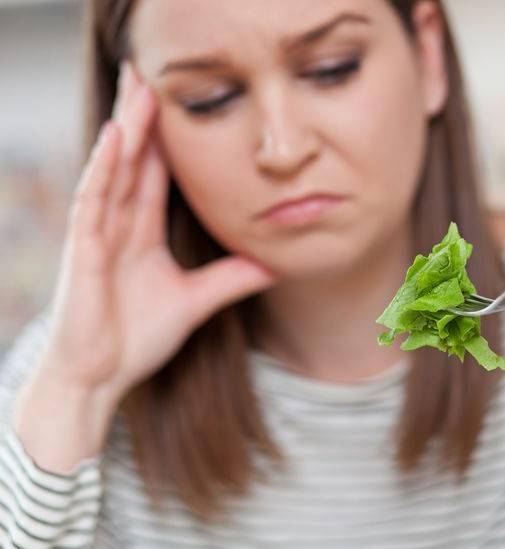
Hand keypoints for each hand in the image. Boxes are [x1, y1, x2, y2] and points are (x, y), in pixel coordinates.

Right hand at [37, 60, 278, 404]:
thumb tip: (275, 264)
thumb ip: (232, 278)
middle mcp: (119, 224)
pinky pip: (94, 200)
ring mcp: (98, 234)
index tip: (182, 101)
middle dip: (142, 116)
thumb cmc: (136, 338)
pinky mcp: (85, 250)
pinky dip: (104, 167)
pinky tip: (115, 137)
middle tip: (151, 70)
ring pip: (114, 169)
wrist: (101, 377)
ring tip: (139, 86)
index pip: (157, 172)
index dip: (168, 137)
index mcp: (142, 231)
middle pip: (134, 158)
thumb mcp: (197, 301)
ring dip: (127, 128)